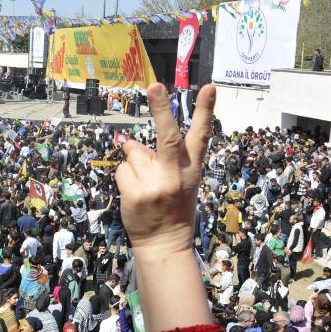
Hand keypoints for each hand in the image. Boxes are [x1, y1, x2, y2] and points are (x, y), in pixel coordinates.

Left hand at [115, 83, 214, 259]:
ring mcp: (156, 184)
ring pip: (133, 153)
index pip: (201, 135)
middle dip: (161, 109)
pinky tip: (135, 194)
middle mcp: (176, 175)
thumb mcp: (176, 181)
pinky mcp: (136, 194)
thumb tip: (128, 143)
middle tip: (154, 86)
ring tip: (145, 185)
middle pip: (168, 135)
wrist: (164, 244)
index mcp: (192, 169)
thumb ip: (160, 159)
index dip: (205, 111)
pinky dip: (124, 178)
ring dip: (134, 164)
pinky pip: (121, 170)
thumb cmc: (172, 208)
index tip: (209, 88)